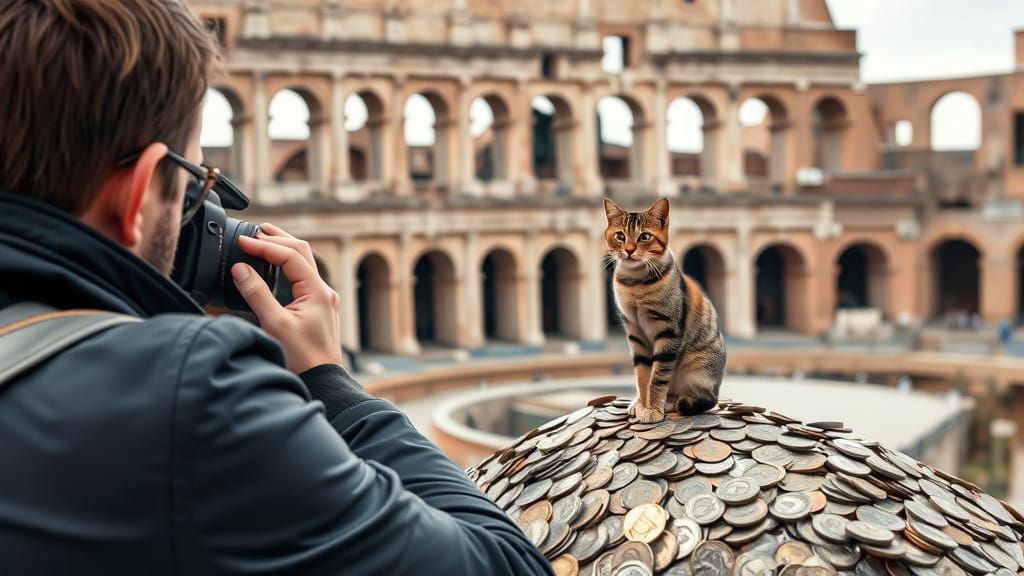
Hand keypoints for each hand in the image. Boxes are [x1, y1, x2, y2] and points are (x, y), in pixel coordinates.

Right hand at [231, 223, 342, 373]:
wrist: (321, 381)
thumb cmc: (301, 358)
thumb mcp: (274, 324)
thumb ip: (256, 294)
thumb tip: (240, 269)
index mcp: (317, 291)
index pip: (291, 255)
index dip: (265, 246)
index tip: (243, 242)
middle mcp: (324, 291)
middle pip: (302, 252)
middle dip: (277, 239)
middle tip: (254, 232)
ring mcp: (323, 299)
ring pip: (305, 263)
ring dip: (284, 250)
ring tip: (264, 240)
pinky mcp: (318, 308)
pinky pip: (304, 278)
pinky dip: (288, 266)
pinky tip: (276, 267)